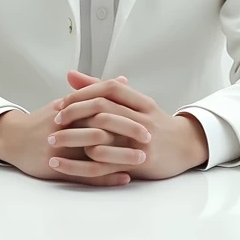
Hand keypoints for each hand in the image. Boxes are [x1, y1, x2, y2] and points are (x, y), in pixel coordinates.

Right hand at [0, 75, 147, 186]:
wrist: (13, 139)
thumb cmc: (44, 120)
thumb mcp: (66, 102)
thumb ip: (94, 92)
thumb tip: (123, 81)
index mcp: (70, 108)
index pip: (99, 106)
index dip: (123, 110)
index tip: (145, 113)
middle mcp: (65, 127)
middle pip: (100, 128)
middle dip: (125, 132)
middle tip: (149, 136)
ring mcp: (61, 148)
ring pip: (95, 152)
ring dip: (120, 155)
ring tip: (142, 157)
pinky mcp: (56, 167)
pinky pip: (85, 174)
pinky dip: (106, 177)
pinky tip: (124, 178)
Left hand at [54, 74, 207, 180]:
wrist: (186, 147)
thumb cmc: (154, 123)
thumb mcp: (134, 103)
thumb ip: (102, 89)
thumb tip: (70, 75)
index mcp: (141, 101)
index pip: (110, 88)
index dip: (84, 93)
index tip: (64, 101)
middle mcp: (142, 118)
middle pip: (103, 110)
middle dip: (74, 113)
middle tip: (54, 120)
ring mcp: (141, 140)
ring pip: (103, 136)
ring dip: (73, 138)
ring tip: (54, 141)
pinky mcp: (139, 162)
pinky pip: (106, 163)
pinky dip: (82, 164)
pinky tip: (65, 164)